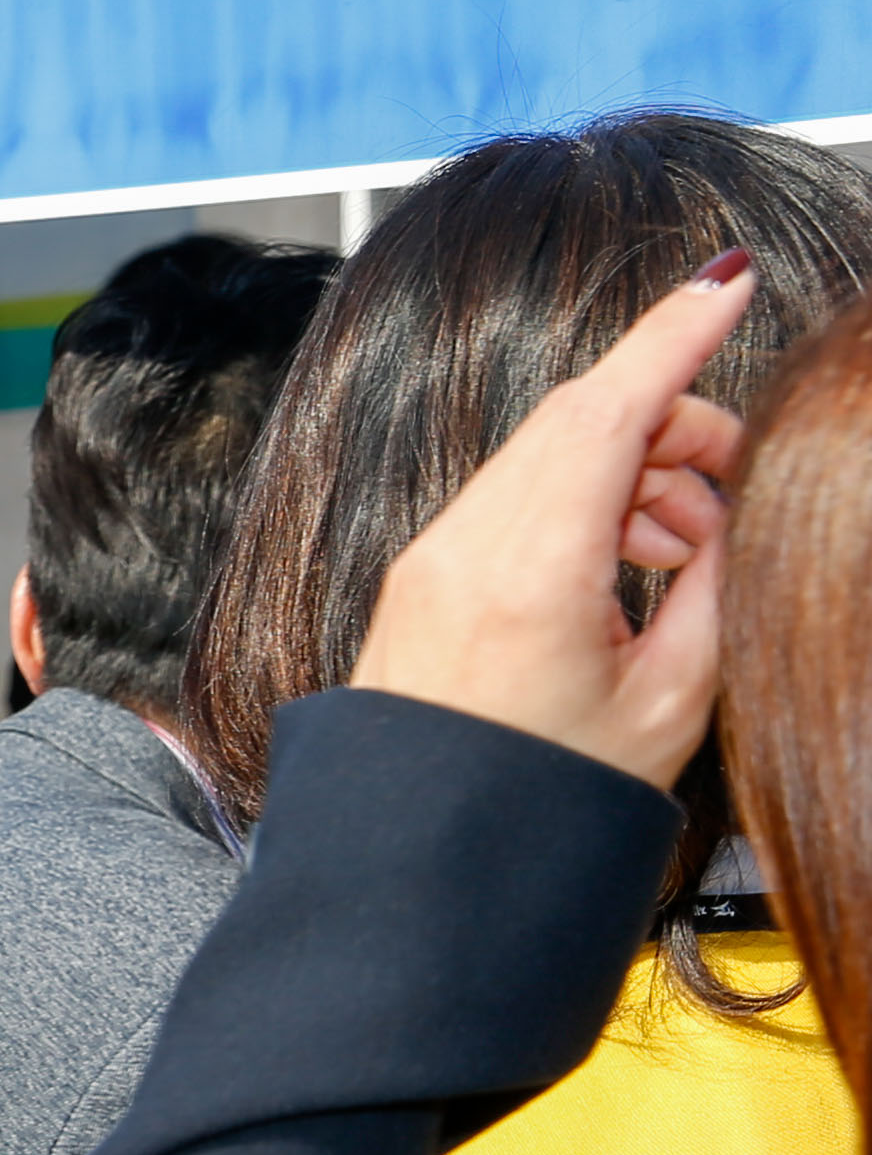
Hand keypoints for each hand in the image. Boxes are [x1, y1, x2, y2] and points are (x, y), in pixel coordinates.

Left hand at [352, 254, 759, 787]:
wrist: (426, 869)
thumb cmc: (548, 804)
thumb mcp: (674, 699)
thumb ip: (718, 585)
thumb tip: (733, 511)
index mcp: (530, 570)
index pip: (608, 410)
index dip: (675, 338)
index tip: (728, 284)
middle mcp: (463, 548)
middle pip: (579, 419)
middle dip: (671, 424)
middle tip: (734, 483)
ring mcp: (430, 560)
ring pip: (546, 454)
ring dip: (632, 472)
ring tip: (685, 551)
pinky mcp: (420, 578)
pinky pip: (512, 498)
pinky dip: (582, 503)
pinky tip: (630, 565)